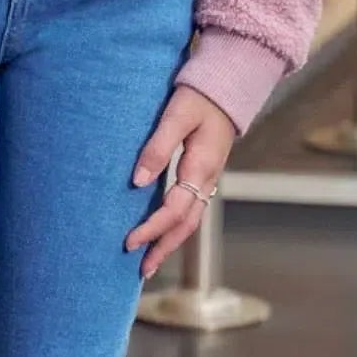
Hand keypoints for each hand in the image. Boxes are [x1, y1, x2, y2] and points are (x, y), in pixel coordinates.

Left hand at [125, 86, 236, 281]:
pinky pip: (192, 209)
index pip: (174, 210)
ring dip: (171, 243)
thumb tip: (137, 182)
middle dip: (163, 248)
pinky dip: (177, 228)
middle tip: (141, 270)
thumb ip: (157, 148)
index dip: (151, 229)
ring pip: (191, 221)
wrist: (227, 86)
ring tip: (150, 262)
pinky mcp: (204, 175)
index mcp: (200, 167)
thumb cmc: (199, 97)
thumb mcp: (176, 116)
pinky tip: (163, 234)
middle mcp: (208, 179)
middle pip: (186, 225)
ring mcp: (209, 179)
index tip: (129, 242)